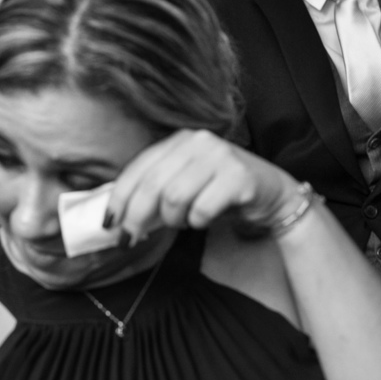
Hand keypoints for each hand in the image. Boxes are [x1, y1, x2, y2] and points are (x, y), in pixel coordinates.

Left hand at [105, 129, 300, 242]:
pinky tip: (202, 220)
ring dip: (173, 219)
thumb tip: (117, 219)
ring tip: (182, 221)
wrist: (271, 194)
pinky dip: (197, 222)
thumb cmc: (219, 191)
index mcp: (178, 141)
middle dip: (137, 217)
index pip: (138, 169)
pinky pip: (202, 208)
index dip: (119, 198)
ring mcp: (220, 156)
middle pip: (152, 185)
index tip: (109, 223)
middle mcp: (197, 142)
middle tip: (132, 238)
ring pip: (174, 197)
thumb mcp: (183, 183)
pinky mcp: (239, 176)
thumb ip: (153, 191)